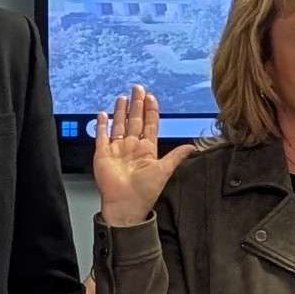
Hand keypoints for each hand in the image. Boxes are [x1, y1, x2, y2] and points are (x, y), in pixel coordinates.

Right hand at [91, 87, 192, 227]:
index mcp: (147, 149)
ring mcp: (117, 149)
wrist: (126, 205)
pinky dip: (102, 125)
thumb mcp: (164, 170)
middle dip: (136, 104)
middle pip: (134, 120)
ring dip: (120, 111)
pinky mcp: (103, 154)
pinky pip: (102, 136)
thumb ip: (176, 156)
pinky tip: (103, 114)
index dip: (150, 110)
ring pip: (119, 125)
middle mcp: (132, 147)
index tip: (151, 97)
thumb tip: (192, 146)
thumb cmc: (144, 192)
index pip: (150, 124)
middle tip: (137, 88)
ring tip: (123, 97)